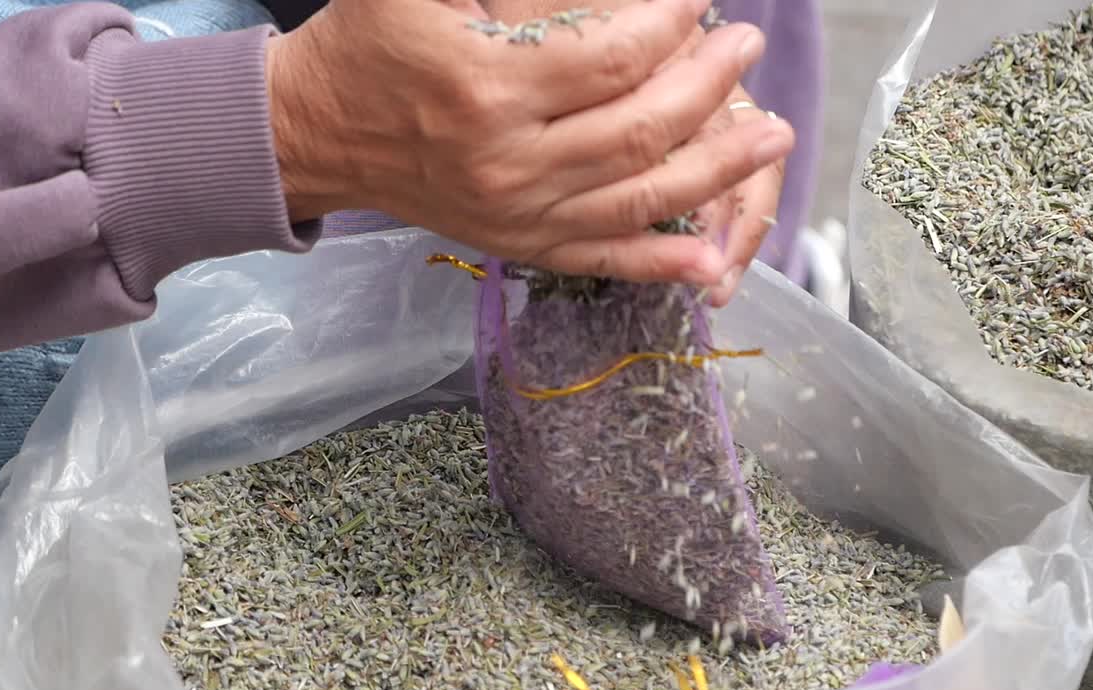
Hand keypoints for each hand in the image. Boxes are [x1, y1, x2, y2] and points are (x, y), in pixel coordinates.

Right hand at [266, 0, 793, 288]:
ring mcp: (519, 213)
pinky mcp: (519, 245)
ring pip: (641, 198)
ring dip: (719, 168)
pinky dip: (663, 260)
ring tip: (771, 135)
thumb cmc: (369, 43)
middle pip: (642, 130)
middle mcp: (509, 160)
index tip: (699, 0)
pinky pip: (604, 259)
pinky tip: (715, 258)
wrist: (320, 132)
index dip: (669, 24)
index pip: (611, 57)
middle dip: (709, 86)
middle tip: (746, 46)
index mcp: (486, 85)